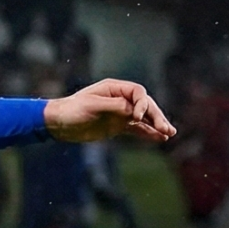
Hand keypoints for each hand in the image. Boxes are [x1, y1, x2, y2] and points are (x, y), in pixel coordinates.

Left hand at [45, 79, 175, 144]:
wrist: (58, 123)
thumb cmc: (72, 110)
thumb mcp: (91, 106)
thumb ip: (114, 106)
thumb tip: (133, 110)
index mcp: (114, 89)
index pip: (138, 93)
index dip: (142, 104)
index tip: (137, 116)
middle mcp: (120, 99)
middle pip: (145, 105)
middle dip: (156, 116)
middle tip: (166, 129)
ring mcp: (120, 113)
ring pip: (144, 118)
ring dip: (156, 125)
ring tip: (169, 133)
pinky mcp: (118, 126)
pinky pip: (137, 129)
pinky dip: (148, 133)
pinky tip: (159, 138)